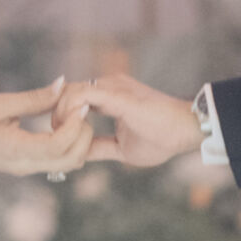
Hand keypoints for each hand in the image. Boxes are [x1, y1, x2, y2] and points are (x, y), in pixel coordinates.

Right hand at [0, 82, 94, 177]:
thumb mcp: (1, 103)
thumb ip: (35, 98)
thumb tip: (63, 85)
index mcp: (15, 149)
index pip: (57, 145)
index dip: (75, 126)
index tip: (82, 105)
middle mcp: (24, 165)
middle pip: (71, 160)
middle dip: (84, 136)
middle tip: (81, 110)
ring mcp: (28, 169)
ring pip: (70, 164)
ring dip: (80, 142)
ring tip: (71, 117)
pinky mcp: (30, 167)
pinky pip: (61, 161)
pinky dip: (71, 145)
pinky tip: (63, 124)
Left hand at [56, 70, 199, 168]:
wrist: (185, 131)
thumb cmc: (162, 139)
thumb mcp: (123, 148)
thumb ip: (100, 148)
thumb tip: (79, 155)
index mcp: (110, 95)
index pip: (75, 98)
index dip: (62, 116)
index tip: (58, 138)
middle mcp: (108, 85)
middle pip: (66, 92)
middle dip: (55, 115)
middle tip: (56, 139)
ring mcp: (112, 87)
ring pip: (69, 91)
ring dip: (60, 115)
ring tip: (63, 137)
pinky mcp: (116, 94)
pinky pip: (81, 96)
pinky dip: (71, 113)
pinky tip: (72, 131)